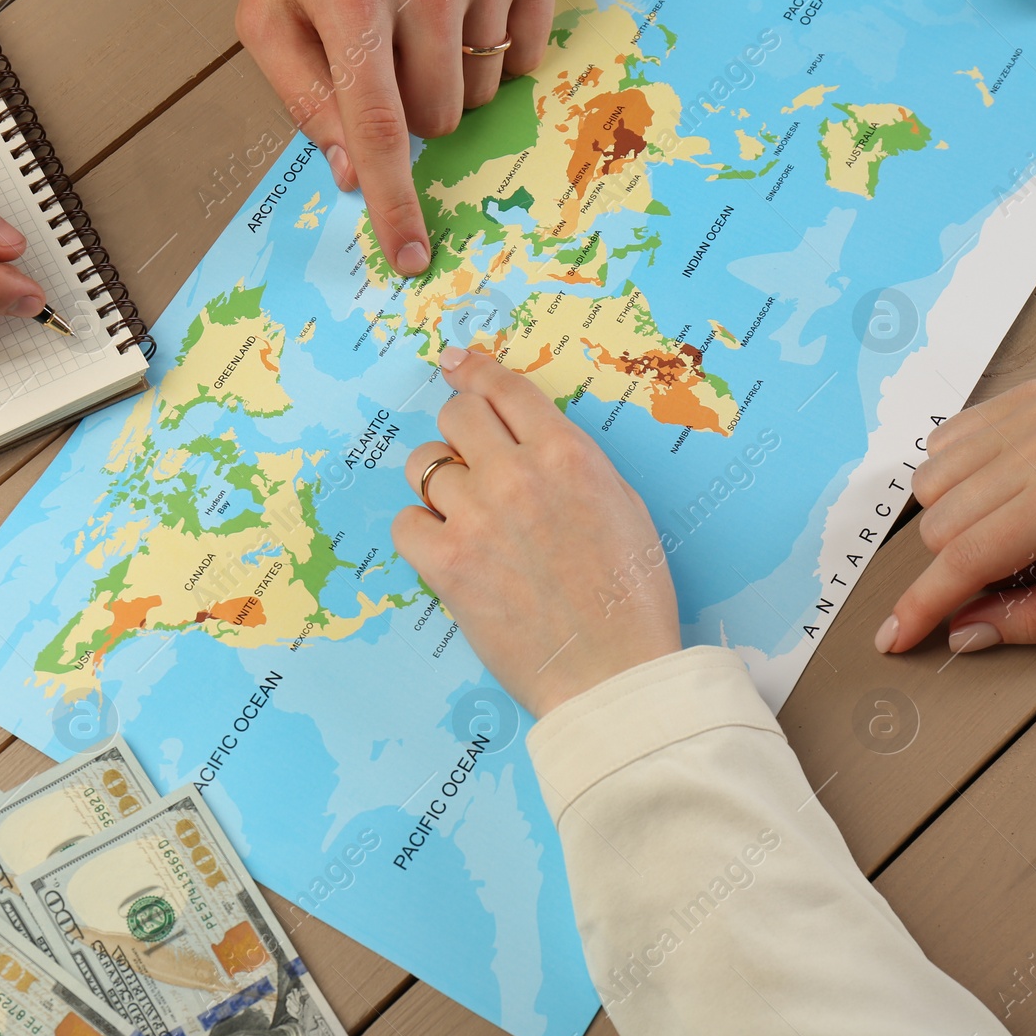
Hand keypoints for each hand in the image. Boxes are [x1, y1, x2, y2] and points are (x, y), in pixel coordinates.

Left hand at [237, 0, 554, 277]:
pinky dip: (498, 50)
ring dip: (452, 79)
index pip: (381, 132)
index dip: (396, 203)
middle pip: (438, 118)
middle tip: (387, 59)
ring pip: (483, 91)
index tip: (411, 256)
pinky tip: (465, 15)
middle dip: (412, 109)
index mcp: (352, 6)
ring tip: (421, 25)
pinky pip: (527, 52)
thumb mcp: (273, 12)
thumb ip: (302, 95)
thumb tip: (351, 174)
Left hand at [391, 349, 680, 719]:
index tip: (455, 363)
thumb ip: (571, 462)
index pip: (504, 389)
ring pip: (423, 464)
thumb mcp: (622, 506)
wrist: (613, 672)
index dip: (473, 371)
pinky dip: (419, 531)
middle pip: (456, 415)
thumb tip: (527, 435)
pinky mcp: (446, 563)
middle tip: (466, 455)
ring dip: (438, 482)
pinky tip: (446, 549)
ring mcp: (476, 517)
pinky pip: (405, 522)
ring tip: (463, 514)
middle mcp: (516, 474)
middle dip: (458, 428)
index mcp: (567, 454)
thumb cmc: (630, 597)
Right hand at [880, 378, 1035, 653]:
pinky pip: (945, 439)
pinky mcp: (1027, 393)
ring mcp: (1032, 410)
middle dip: (956, 562)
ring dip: (952, 514)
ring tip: (1003, 524)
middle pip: (939, 525)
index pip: (965, 562)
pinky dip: (958, 471)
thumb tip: (969, 632)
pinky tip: (997, 487)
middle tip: (1002, 570)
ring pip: (930, 482)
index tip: (896, 633)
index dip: (922, 606)